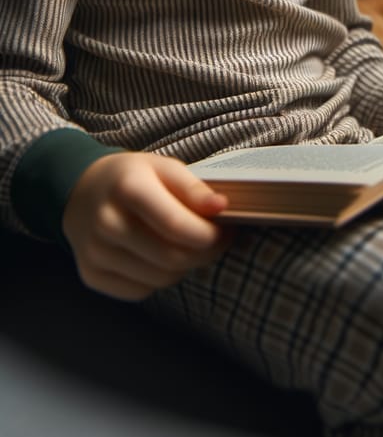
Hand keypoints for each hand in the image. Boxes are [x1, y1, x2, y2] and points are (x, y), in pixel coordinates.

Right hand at [62, 151, 231, 300]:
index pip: (177, 226)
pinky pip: (141, 291)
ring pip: (160, 279)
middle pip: (172, 258)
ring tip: (186, 245)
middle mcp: (106, 222)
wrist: (81, 192)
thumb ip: (193, 188)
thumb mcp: (163, 167)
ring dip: (184, 266)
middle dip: (204, 253)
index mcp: (127, 188)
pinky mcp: (91, 276)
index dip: (210, 235)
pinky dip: (159, 278)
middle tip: (216, 240)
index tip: (226, 229)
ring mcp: (95, 253)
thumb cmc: (130, 178)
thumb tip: (221, 207)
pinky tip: (158, 256)